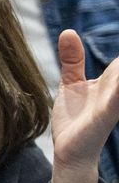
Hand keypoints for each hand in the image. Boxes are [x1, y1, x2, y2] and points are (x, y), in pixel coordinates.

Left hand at [49, 29, 118, 182]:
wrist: (69, 151)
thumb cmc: (74, 119)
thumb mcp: (71, 83)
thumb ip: (72, 59)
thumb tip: (68, 31)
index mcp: (111, 80)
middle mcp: (116, 89)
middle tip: (118, 65)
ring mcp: (113, 102)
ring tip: (118, 68)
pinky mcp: (105, 115)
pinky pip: (116, 101)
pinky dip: (118, 91)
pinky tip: (116, 84)